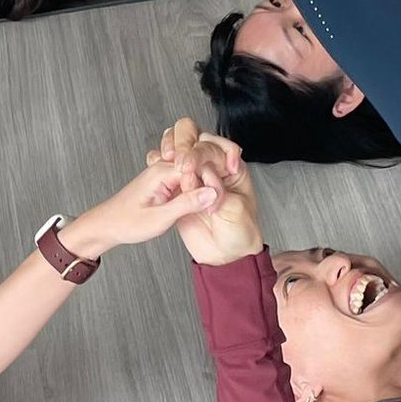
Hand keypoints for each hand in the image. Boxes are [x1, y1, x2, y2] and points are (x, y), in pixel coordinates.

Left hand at [60, 150, 228, 259]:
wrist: (107, 225)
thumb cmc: (126, 222)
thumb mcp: (159, 218)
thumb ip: (186, 204)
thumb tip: (211, 192)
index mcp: (161, 172)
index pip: (198, 165)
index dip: (211, 181)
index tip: (217, 199)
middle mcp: (163, 168)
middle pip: (198, 164)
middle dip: (210, 179)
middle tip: (215, 202)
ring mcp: (163, 173)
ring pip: (194, 171)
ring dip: (204, 183)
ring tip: (209, 202)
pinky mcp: (164, 181)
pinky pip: (187, 178)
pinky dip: (195, 188)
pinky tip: (199, 201)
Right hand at [148, 118, 265, 265]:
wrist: (225, 256)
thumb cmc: (240, 233)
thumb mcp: (235, 209)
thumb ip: (218, 189)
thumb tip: (201, 175)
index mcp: (232, 169)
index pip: (216, 147)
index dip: (204, 151)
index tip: (195, 164)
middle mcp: (214, 170)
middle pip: (197, 145)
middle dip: (187, 151)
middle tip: (183, 167)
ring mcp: (197, 180)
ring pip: (181, 156)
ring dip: (173, 158)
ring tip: (175, 174)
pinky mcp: (181, 192)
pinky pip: (169, 174)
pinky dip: (162, 169)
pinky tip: (160, 172)